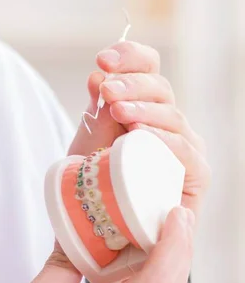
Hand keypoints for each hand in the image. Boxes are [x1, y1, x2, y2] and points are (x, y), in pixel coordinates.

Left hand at [67, 41, 210, 212]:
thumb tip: (97, 75)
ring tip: (119, 111)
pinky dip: (164, 140)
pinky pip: (185, 152)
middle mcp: (167, 120)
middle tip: (107, 91)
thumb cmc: (95, 180)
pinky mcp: (194, 174)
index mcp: (143, 102)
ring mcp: (183, 145)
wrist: (100, 225)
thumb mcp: (89, 140)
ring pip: (171, 116)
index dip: (129, 56)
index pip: (147, 67)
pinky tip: (142, 134)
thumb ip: (96, 109)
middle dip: (132, 84)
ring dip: (144, 109)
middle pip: (160, 87)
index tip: (103, 59)